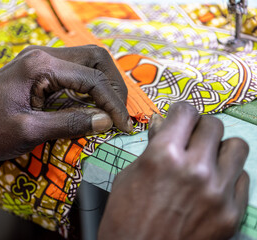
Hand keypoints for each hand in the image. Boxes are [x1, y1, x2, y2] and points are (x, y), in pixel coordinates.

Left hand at [0, 45, 131, 163]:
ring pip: (85, 63)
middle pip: (94, 58)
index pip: (92, 78)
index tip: (124, 126)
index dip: (113, 103)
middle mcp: (42, 55)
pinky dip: (86, 89)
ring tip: (110, 111)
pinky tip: (90, 107)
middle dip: (113, 85)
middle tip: (120, 113)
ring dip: (102, 85)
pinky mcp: (36, 73)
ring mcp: (39, 62)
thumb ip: (71, 123)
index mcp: (41, 65)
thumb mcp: (30, 131)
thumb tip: (107, 121)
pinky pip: (71, 74)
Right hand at [98, 102, 248, 239]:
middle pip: (213, 125)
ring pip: (237, 147)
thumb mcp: (128, 176)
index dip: (180, 113)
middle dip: (200, 128)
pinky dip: (228, 176)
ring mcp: (218, 193)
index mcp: (164, 156)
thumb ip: (152, 147)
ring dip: (220, 148)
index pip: (185, 112)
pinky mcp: (231, 214)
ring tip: (207, 159)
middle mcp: (195, 169)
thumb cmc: (124, 218)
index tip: (179, 118)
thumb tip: (163, 124)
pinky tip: (212, 185)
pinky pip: (242, 179)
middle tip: (191, 138)